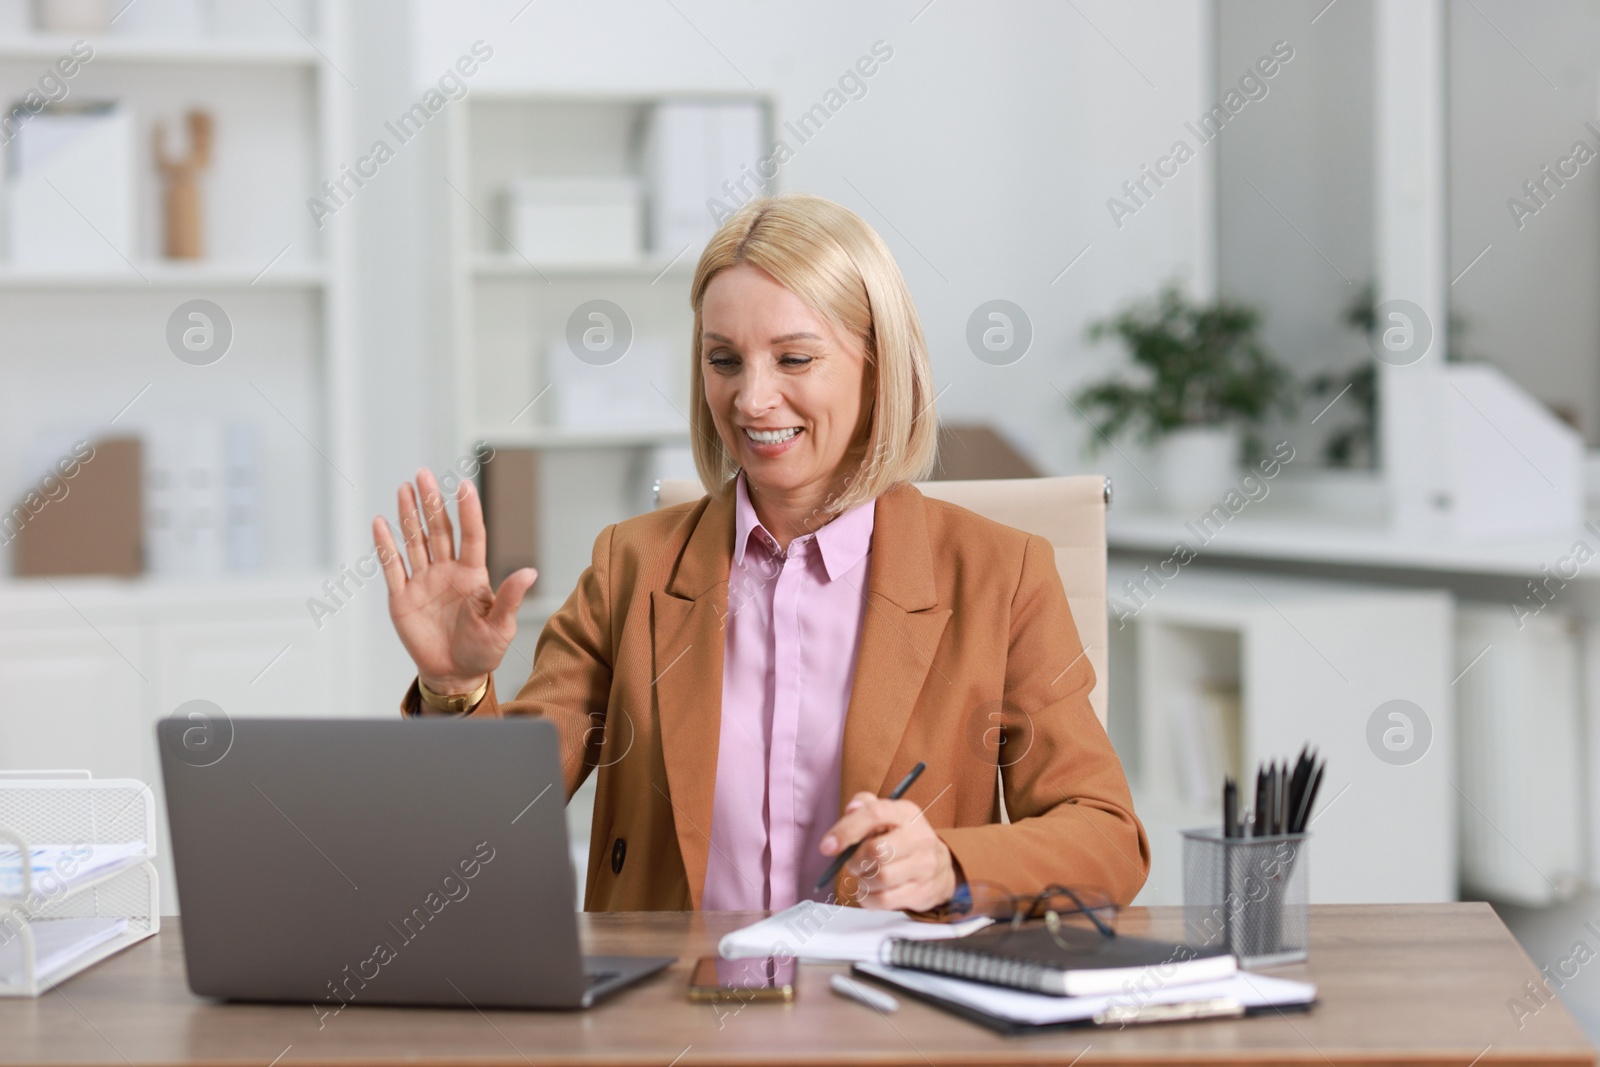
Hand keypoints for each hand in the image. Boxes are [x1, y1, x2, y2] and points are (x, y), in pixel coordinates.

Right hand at [373, 469, 537, 694]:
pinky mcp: (402, 597)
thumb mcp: (501, 627)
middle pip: (439, 530)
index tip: (465, 485)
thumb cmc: (483, 650)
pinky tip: (381, 523)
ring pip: (415, 542)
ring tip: (405, 488)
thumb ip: (511, 599)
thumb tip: (530, 572)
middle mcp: (447, 571)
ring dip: (409, 516)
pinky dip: (385, 546)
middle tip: (424, 474)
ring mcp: (423, 581)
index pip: (470, 536)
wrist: (455, 674)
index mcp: (473, 575)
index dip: (468, 511)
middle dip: (431, 503)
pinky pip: (393, 567)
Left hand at [819, 791, 956, 911]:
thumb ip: (865, 806)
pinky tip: (869, 891)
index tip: (827, 846)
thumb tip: (851, 809)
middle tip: (854, 864)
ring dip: (862, 881)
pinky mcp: (922, 892)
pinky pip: (884, 901)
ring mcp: (924, 866)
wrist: (940, 867)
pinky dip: (868, 899)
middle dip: (856, 861)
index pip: (874, 814)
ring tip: (865, 876)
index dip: (846, 830)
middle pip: (876, 851)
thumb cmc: (902, 838)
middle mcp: (919, 837)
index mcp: (906, 813)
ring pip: (880, 878)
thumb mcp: (888, 815)